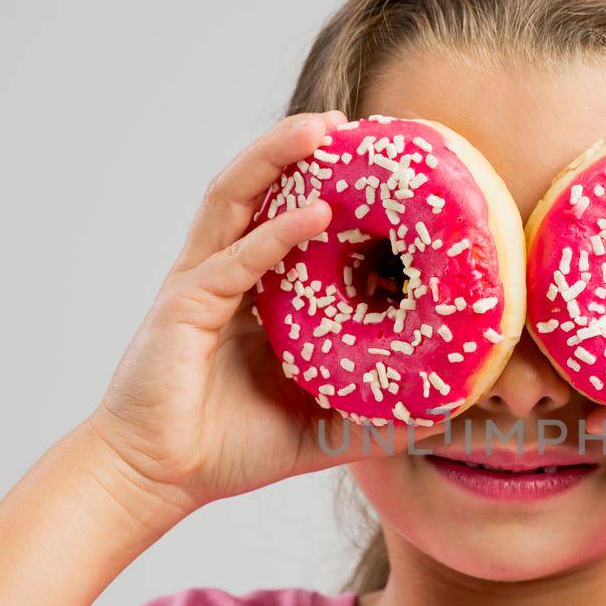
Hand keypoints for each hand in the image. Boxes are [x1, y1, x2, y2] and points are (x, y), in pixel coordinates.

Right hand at [84, 111, 426, 524]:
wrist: (159, 479)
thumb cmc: (229, 450)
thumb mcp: (322, 429)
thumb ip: (378, 418)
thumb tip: (446, 416)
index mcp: (254, 293)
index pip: (290, 222)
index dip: (330, 190)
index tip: (382, 171)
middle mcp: (225, 273)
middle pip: (261, 189)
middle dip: (301, 149)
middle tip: (355, 125)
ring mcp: (201, 282)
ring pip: (238, 198)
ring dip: (277, 157)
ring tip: (324, 129)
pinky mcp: (185, 304)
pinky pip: (235, 258)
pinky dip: (276, 233)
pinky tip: (316, 212)